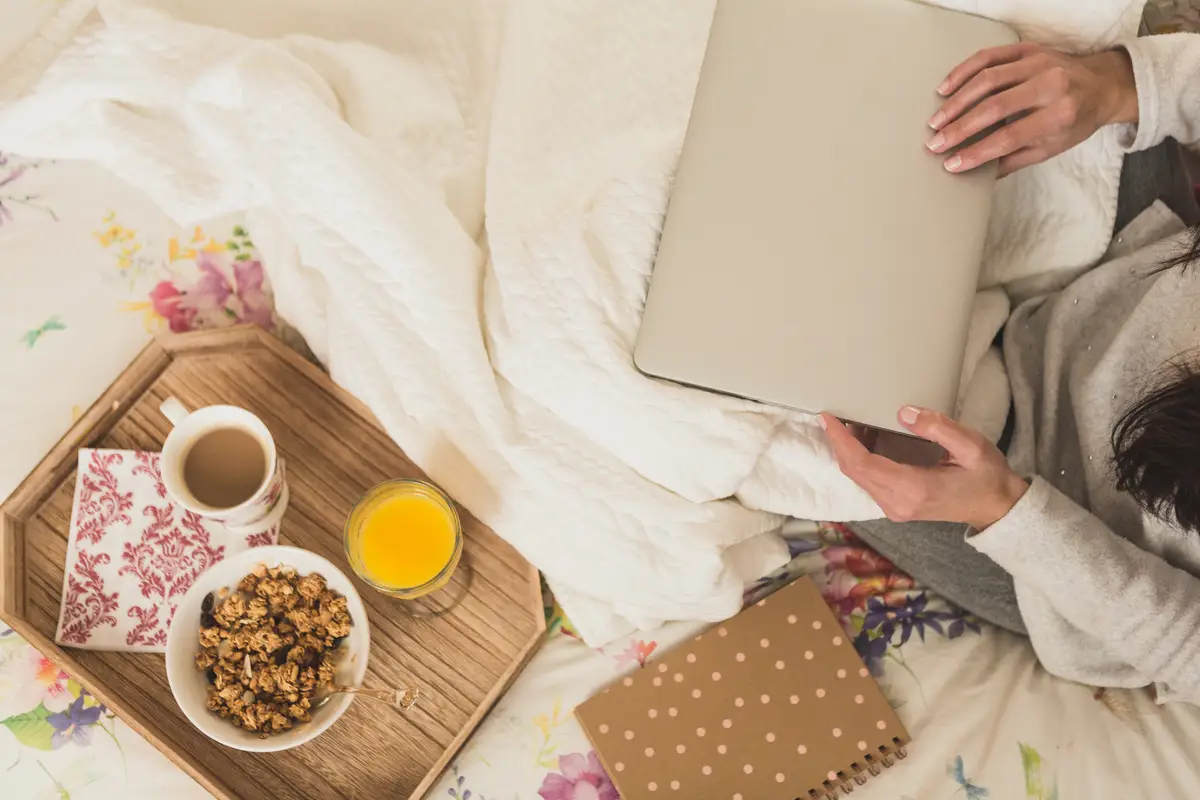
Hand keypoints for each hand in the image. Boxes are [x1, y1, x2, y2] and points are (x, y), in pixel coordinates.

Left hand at [820, 406, 1027, 529]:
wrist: (996, 508)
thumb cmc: (987, 476)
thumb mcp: (972, 446)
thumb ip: (939, 427)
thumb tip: (904, 413)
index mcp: (913, 488)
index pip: (862, 464)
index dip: (841, 440)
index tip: (827, 418)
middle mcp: (897, 503)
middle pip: (853, 471)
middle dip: (839, 443)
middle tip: (833, 416)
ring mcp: (895, 509)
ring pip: (858, 478)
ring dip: (849, 451)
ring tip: (849, 423)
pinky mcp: (896, 508)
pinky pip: (868, 482)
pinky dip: (859, 460)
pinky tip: (864, 440)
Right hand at [928, 43, 1137, 176]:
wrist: (1104, 84)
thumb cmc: (1076, 120)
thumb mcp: (1051, 147)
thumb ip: (1014, 160)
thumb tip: (976, 174)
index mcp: (1059, 115)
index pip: (1008, 137)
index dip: (976, 152)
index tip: (951, 164)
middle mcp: (1051, 85)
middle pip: (994, 108)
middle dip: (959, 128)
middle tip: (935, 143)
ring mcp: (1038, 62)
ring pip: (987, 80)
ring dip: (956, 102)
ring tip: (936, 121)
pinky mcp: (1027, 49)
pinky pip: (989, 56)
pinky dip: (963, 72)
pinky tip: (945, 88)